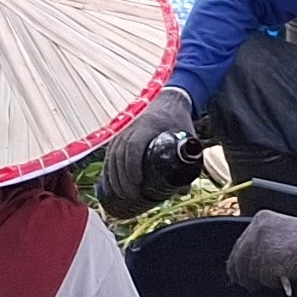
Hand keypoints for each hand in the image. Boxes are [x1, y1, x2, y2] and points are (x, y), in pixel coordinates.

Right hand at [95, 87, 194, 216]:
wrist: (170, 101)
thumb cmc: (179, 121)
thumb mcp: (187, 137)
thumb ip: (188, 161)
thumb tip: (184, 191)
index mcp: (149, 124)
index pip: (134, 145)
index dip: (132, 167)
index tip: (137, 184)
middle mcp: (132, 125)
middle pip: (120, 153)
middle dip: (122, 177)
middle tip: (130, 195)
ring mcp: (124, 129)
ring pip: (112, 153)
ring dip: (113, 176)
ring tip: (121, 194)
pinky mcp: (120, 134)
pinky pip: (110, 152)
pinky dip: (109, 168)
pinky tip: (111, 183)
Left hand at [225, 211, 296, 290]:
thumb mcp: (281, 231)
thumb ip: (264, 241)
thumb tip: (249, 260)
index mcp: (260, 221)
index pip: (238, 246)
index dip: (237, 263)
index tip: (237, 274)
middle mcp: (258, 231)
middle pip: (239, 260)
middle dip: (243, 275)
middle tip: (251, 285)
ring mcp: (263, 246)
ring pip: (249, 272)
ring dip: (259, 280)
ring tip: (271, 280)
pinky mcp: (271, 261)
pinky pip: (263, 279)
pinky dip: (271, 282)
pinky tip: (281, 279)